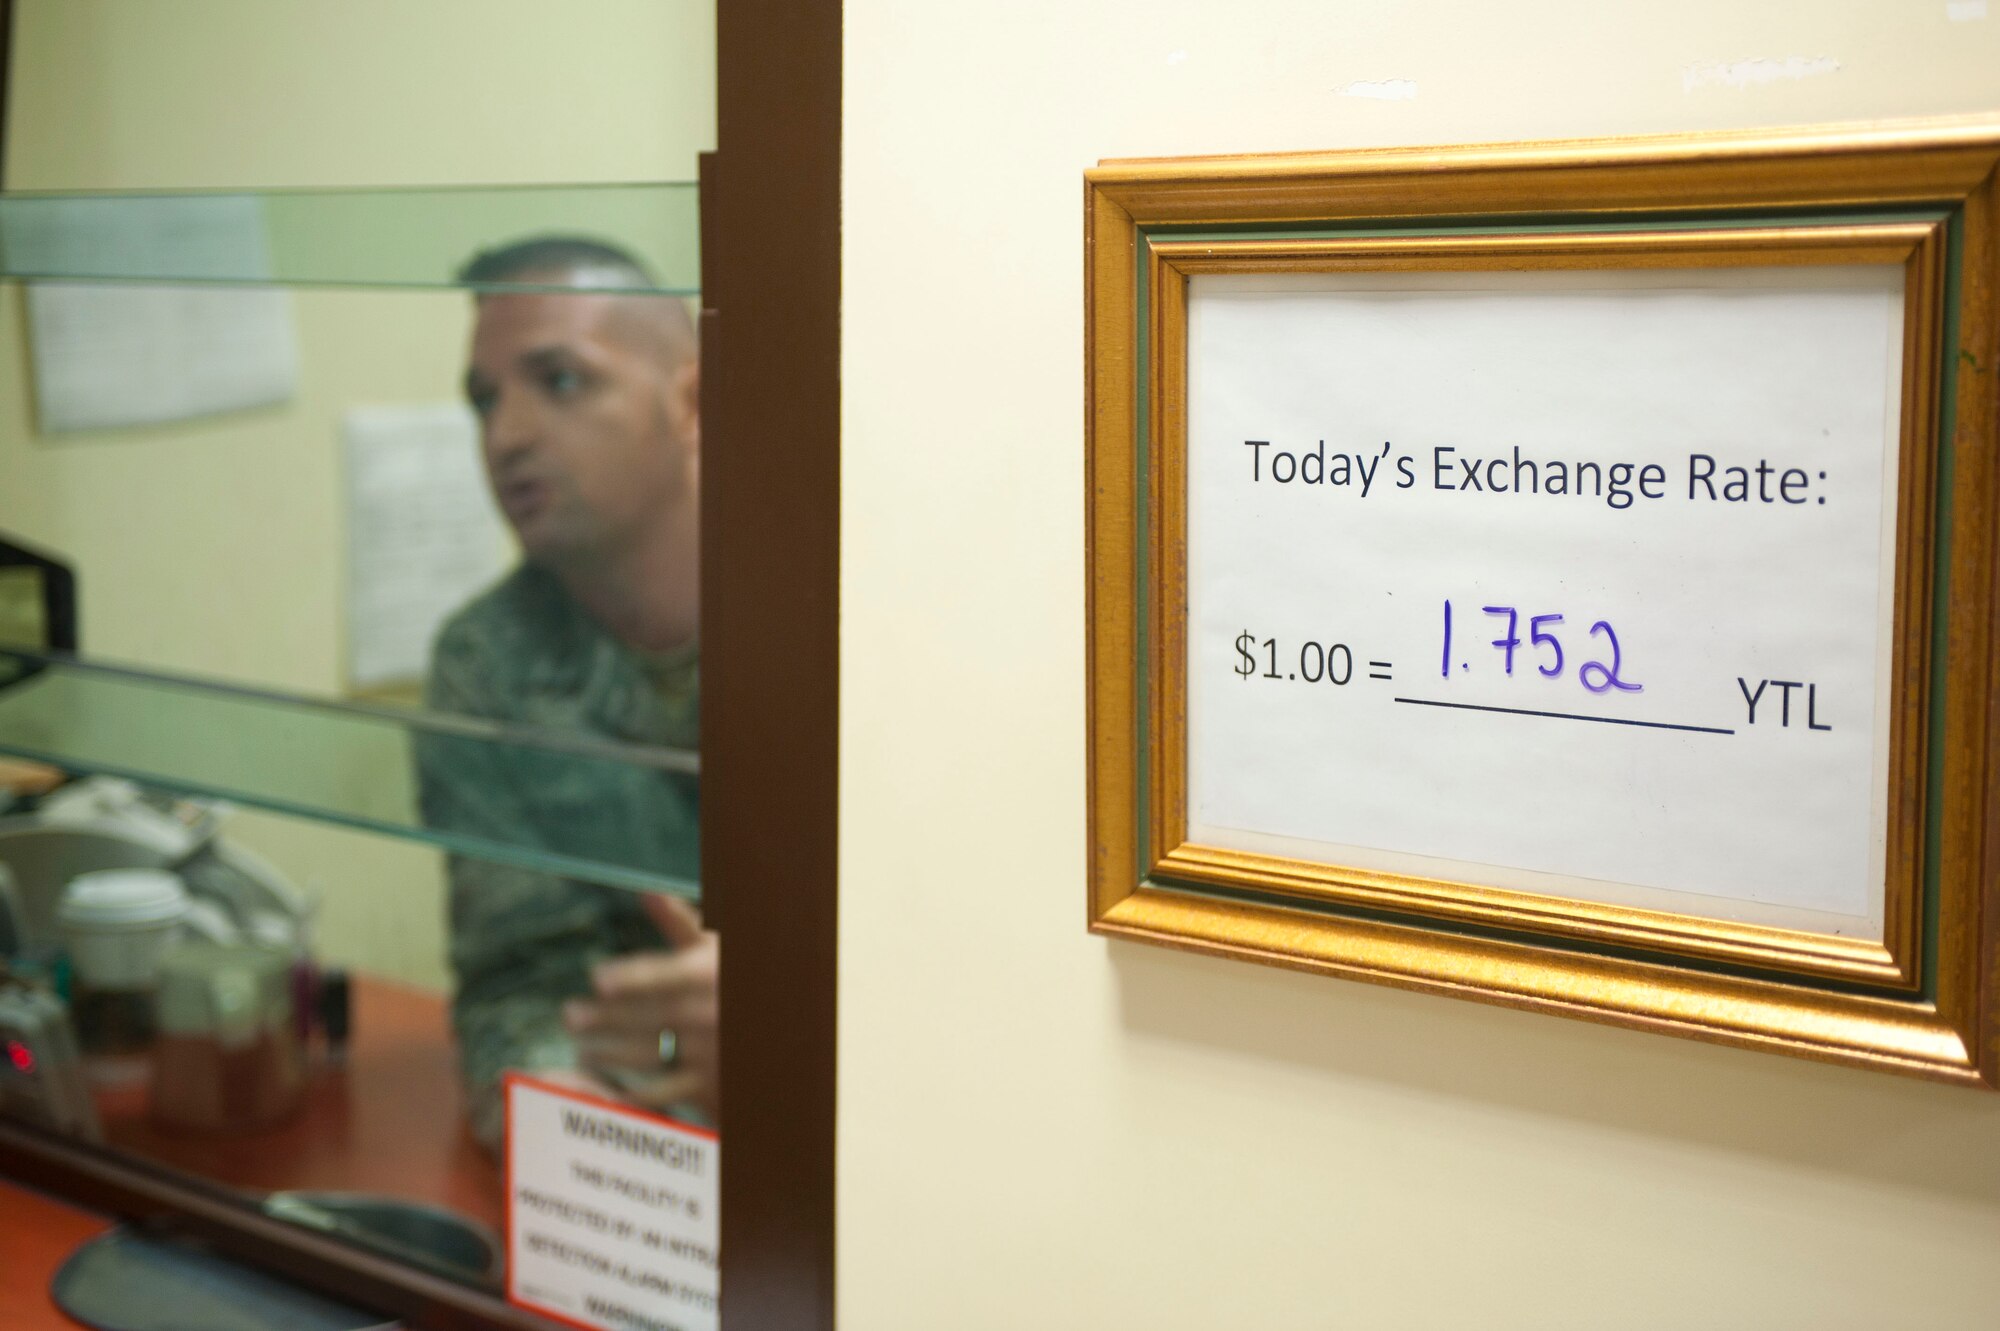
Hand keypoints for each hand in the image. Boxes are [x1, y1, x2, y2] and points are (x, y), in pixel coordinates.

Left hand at [561, 892, 718, 1121]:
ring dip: (611, 1053)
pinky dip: (631, 1093)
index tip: (597, 978)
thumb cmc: (737, 981)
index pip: (668, 975)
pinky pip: (663, 1092)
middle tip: (570, 1015)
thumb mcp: (716, 948)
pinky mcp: (708, 1087)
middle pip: (652, 1015)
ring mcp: (711, 1053)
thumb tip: (645, 891)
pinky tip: (604, 1087)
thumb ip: (678, 922)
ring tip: (582, 1049)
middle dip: (607, 1017)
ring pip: (652, 1054)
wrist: (783, 1034)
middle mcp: (712, 1013)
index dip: (633, 977)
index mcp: (713, 975)